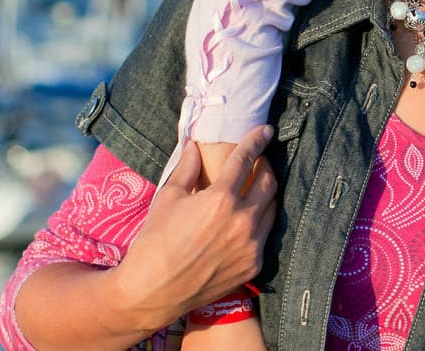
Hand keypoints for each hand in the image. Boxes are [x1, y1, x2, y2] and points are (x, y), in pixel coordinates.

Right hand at [112, 126, 278, 330]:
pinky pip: (266, 235)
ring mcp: (252, 244)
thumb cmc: (154, 242)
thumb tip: (194, 146)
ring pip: (273, 208)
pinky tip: (249, 219)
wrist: (152, 293)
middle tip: (258, 162)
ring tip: (256, 188)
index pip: (246, 160)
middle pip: (268, 182)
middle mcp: (242, 220)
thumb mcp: (167, 199)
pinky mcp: (254, 264)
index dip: (257, 140)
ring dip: (267, 194)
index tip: (266, 130)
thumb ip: (186, 169)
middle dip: (266, 166)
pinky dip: (260, 222)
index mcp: (220, 199)